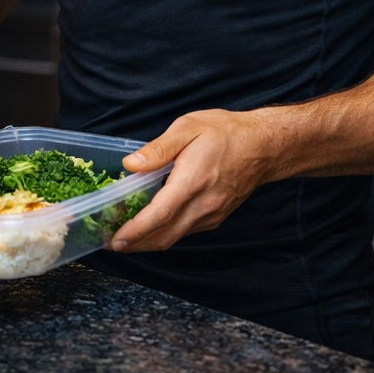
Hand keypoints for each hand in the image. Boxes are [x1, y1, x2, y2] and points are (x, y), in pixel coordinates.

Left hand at [109, 108, 276, 252]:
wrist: (263, 146)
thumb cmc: (225, 132)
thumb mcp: (187, 128)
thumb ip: (158, 149)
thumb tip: (130, 165)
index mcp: (192, 181)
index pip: (160, 214)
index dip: (136, 230)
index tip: (116, 240)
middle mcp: (203, 205)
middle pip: (165, 236)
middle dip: (135, 244)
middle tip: (109, 242)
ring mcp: (211, 214)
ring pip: (175, 237)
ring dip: (149, 241)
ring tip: (124, 235)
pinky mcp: (216, 217)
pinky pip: (186, 231)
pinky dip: (165, 233)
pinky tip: (152, 225)